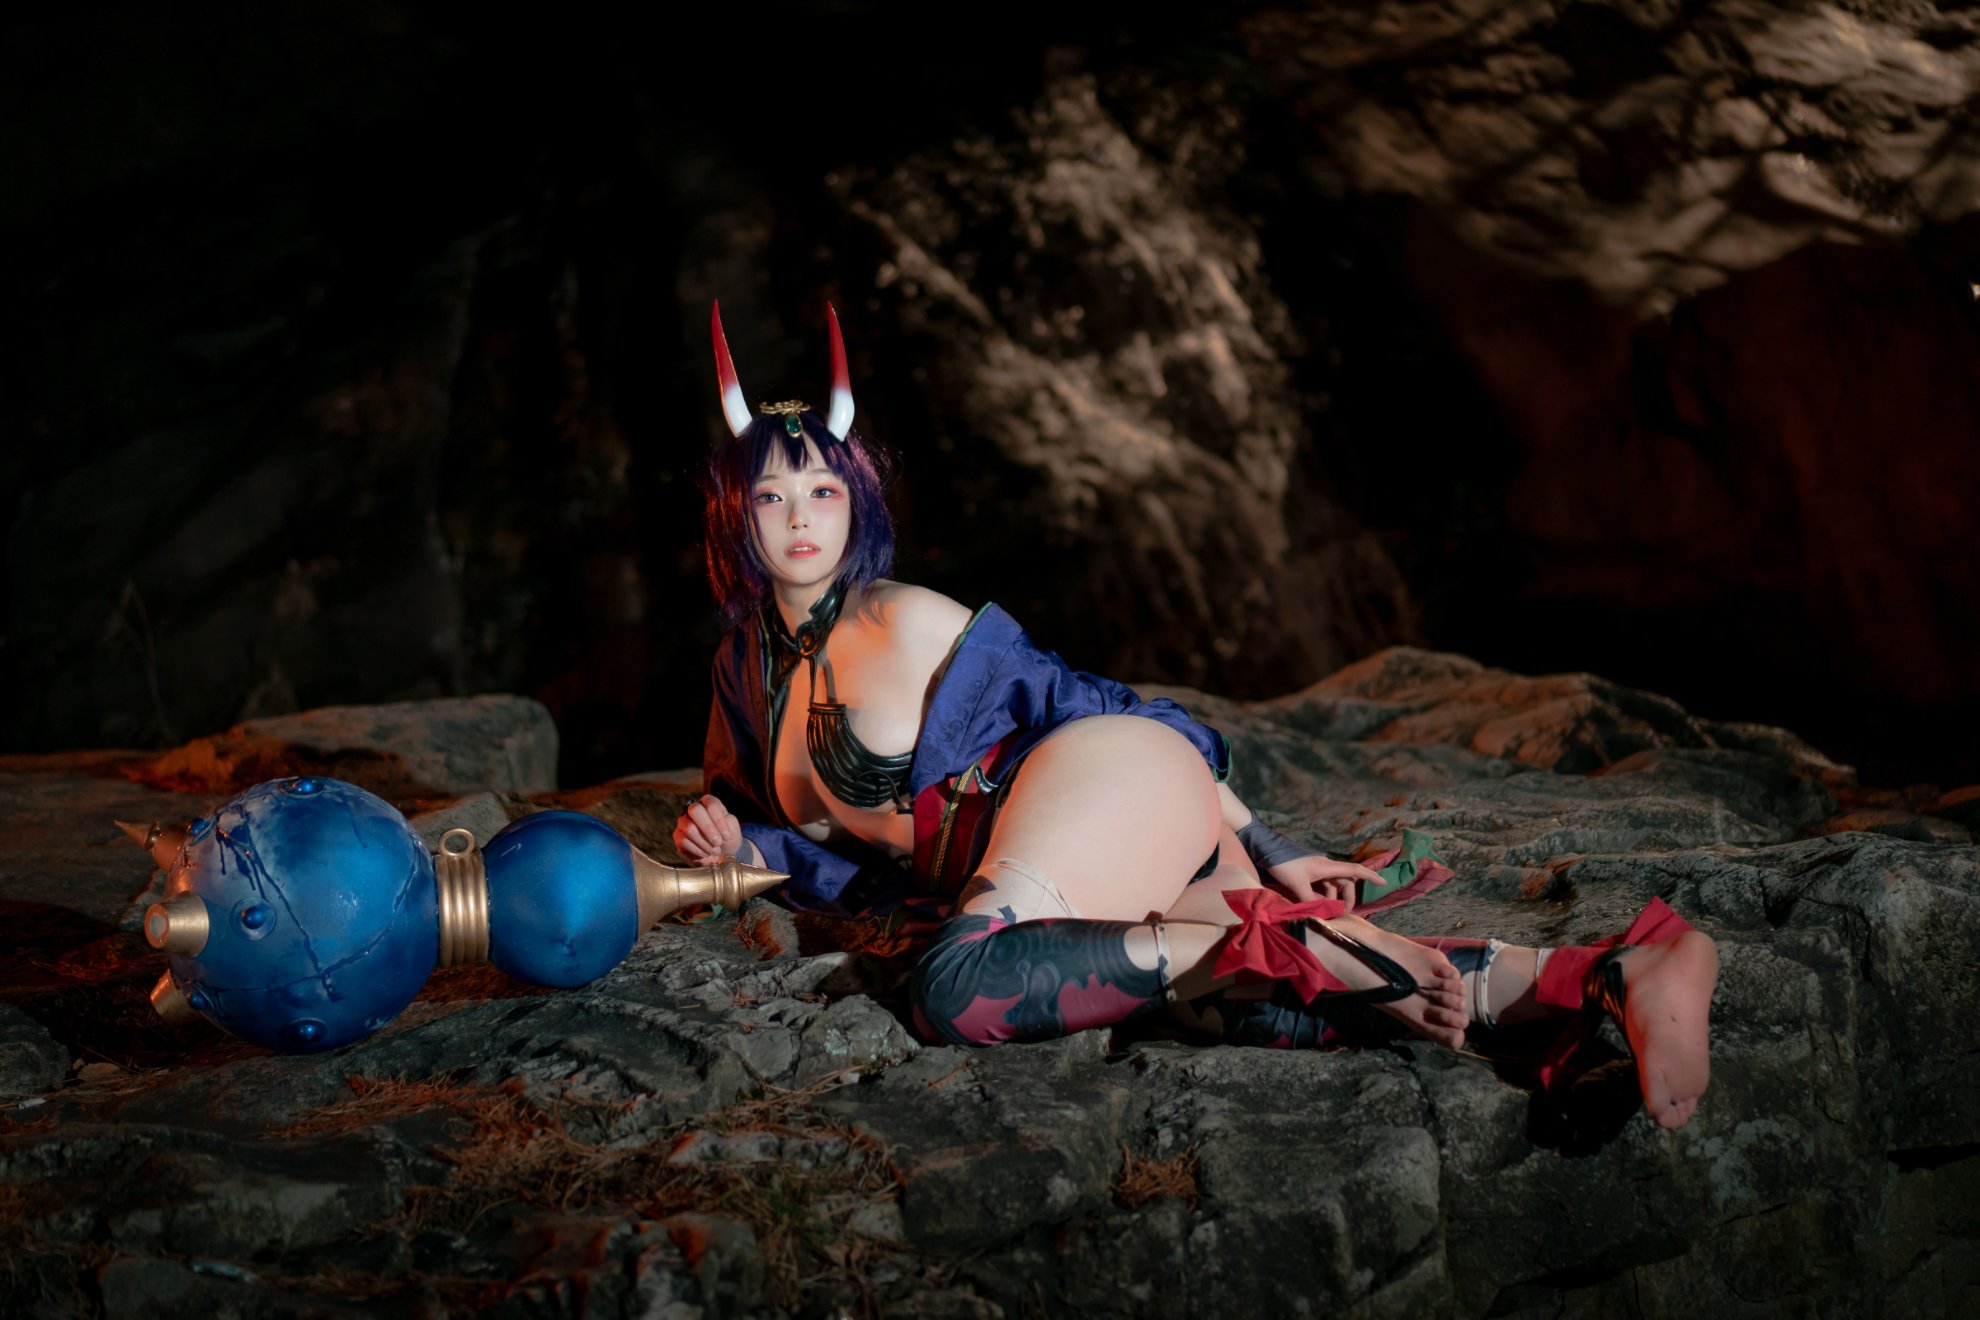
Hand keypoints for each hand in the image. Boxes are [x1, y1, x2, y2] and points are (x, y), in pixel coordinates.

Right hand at [673, 794, 743, 864]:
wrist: (720, 854)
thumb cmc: (726, 837)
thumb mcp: (732, 828)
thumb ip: (726, 822)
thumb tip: (712, 826)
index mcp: (708, 802)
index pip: (711, 804)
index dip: (719, 821)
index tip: (727, 836)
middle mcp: (693, 809)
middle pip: (695, 810)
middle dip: (708, 828)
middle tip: (718, 842)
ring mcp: (683, 822)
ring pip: (689, 828)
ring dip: (705, 843)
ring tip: (715, 850)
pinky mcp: (678, 836)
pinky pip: (684, 842)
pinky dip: (699, 850)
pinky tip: (706, 853)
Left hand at [1266, 854, 1385, 905]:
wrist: (1267, 850)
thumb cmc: (1284, 864)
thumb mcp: (1297, 885)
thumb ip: (1310, 901)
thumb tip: (1321, 914)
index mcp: (1327, 867)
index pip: (1354, 870)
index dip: (1370, 876)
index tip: (1384, 882)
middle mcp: (1325, 867)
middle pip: (1345, 883)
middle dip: (1346, 899)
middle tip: (1342, 914)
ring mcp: (1317, 870)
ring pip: (1332, 886)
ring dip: (1332, 899)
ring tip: (1325, 912)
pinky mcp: (1308, 873)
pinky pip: (1321, 886)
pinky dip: (1321, 895)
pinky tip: (1314, 904)